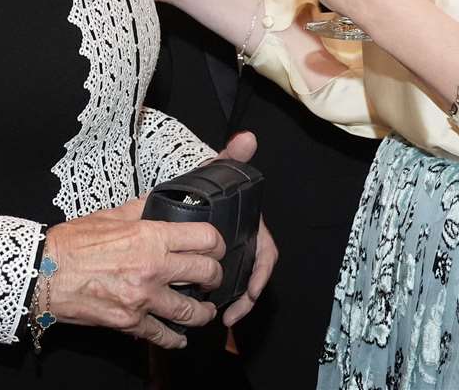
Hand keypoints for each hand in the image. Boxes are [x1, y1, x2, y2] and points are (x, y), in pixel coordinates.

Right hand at [42, 197, 225, 349]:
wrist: (44, 274)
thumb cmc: (72, 243)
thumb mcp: (110, 215)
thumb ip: (141, 209)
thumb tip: (161, 199)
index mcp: (150, 236)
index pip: (205, 237)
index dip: (217, 242)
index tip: (216, 247)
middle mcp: (153, 268)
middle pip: (207, 273)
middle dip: (215, 277)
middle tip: (213, 278)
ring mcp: (143, 298)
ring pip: (192, 310)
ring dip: (203, 311)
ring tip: (204, 310)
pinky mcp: (130, 322)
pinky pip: (163, 335)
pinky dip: (176, 339)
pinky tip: (179, 337)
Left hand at [211, 131, 277, 325]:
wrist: (192, 195)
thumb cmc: (210, 185)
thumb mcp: (218, 171)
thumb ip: (231, 156)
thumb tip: (246, 138)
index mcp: (251, 225)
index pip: (266, 252)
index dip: (261, 273)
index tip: (252, 291)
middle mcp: (246, 243)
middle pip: (253, 275)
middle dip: (247, 297)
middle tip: (231, 315)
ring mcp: (233, 255)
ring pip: (240, 283)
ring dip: (236, 303)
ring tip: (222, 319)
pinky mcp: (218, 264)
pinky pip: (227, 286)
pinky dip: (223, 299)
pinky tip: (211, 311)